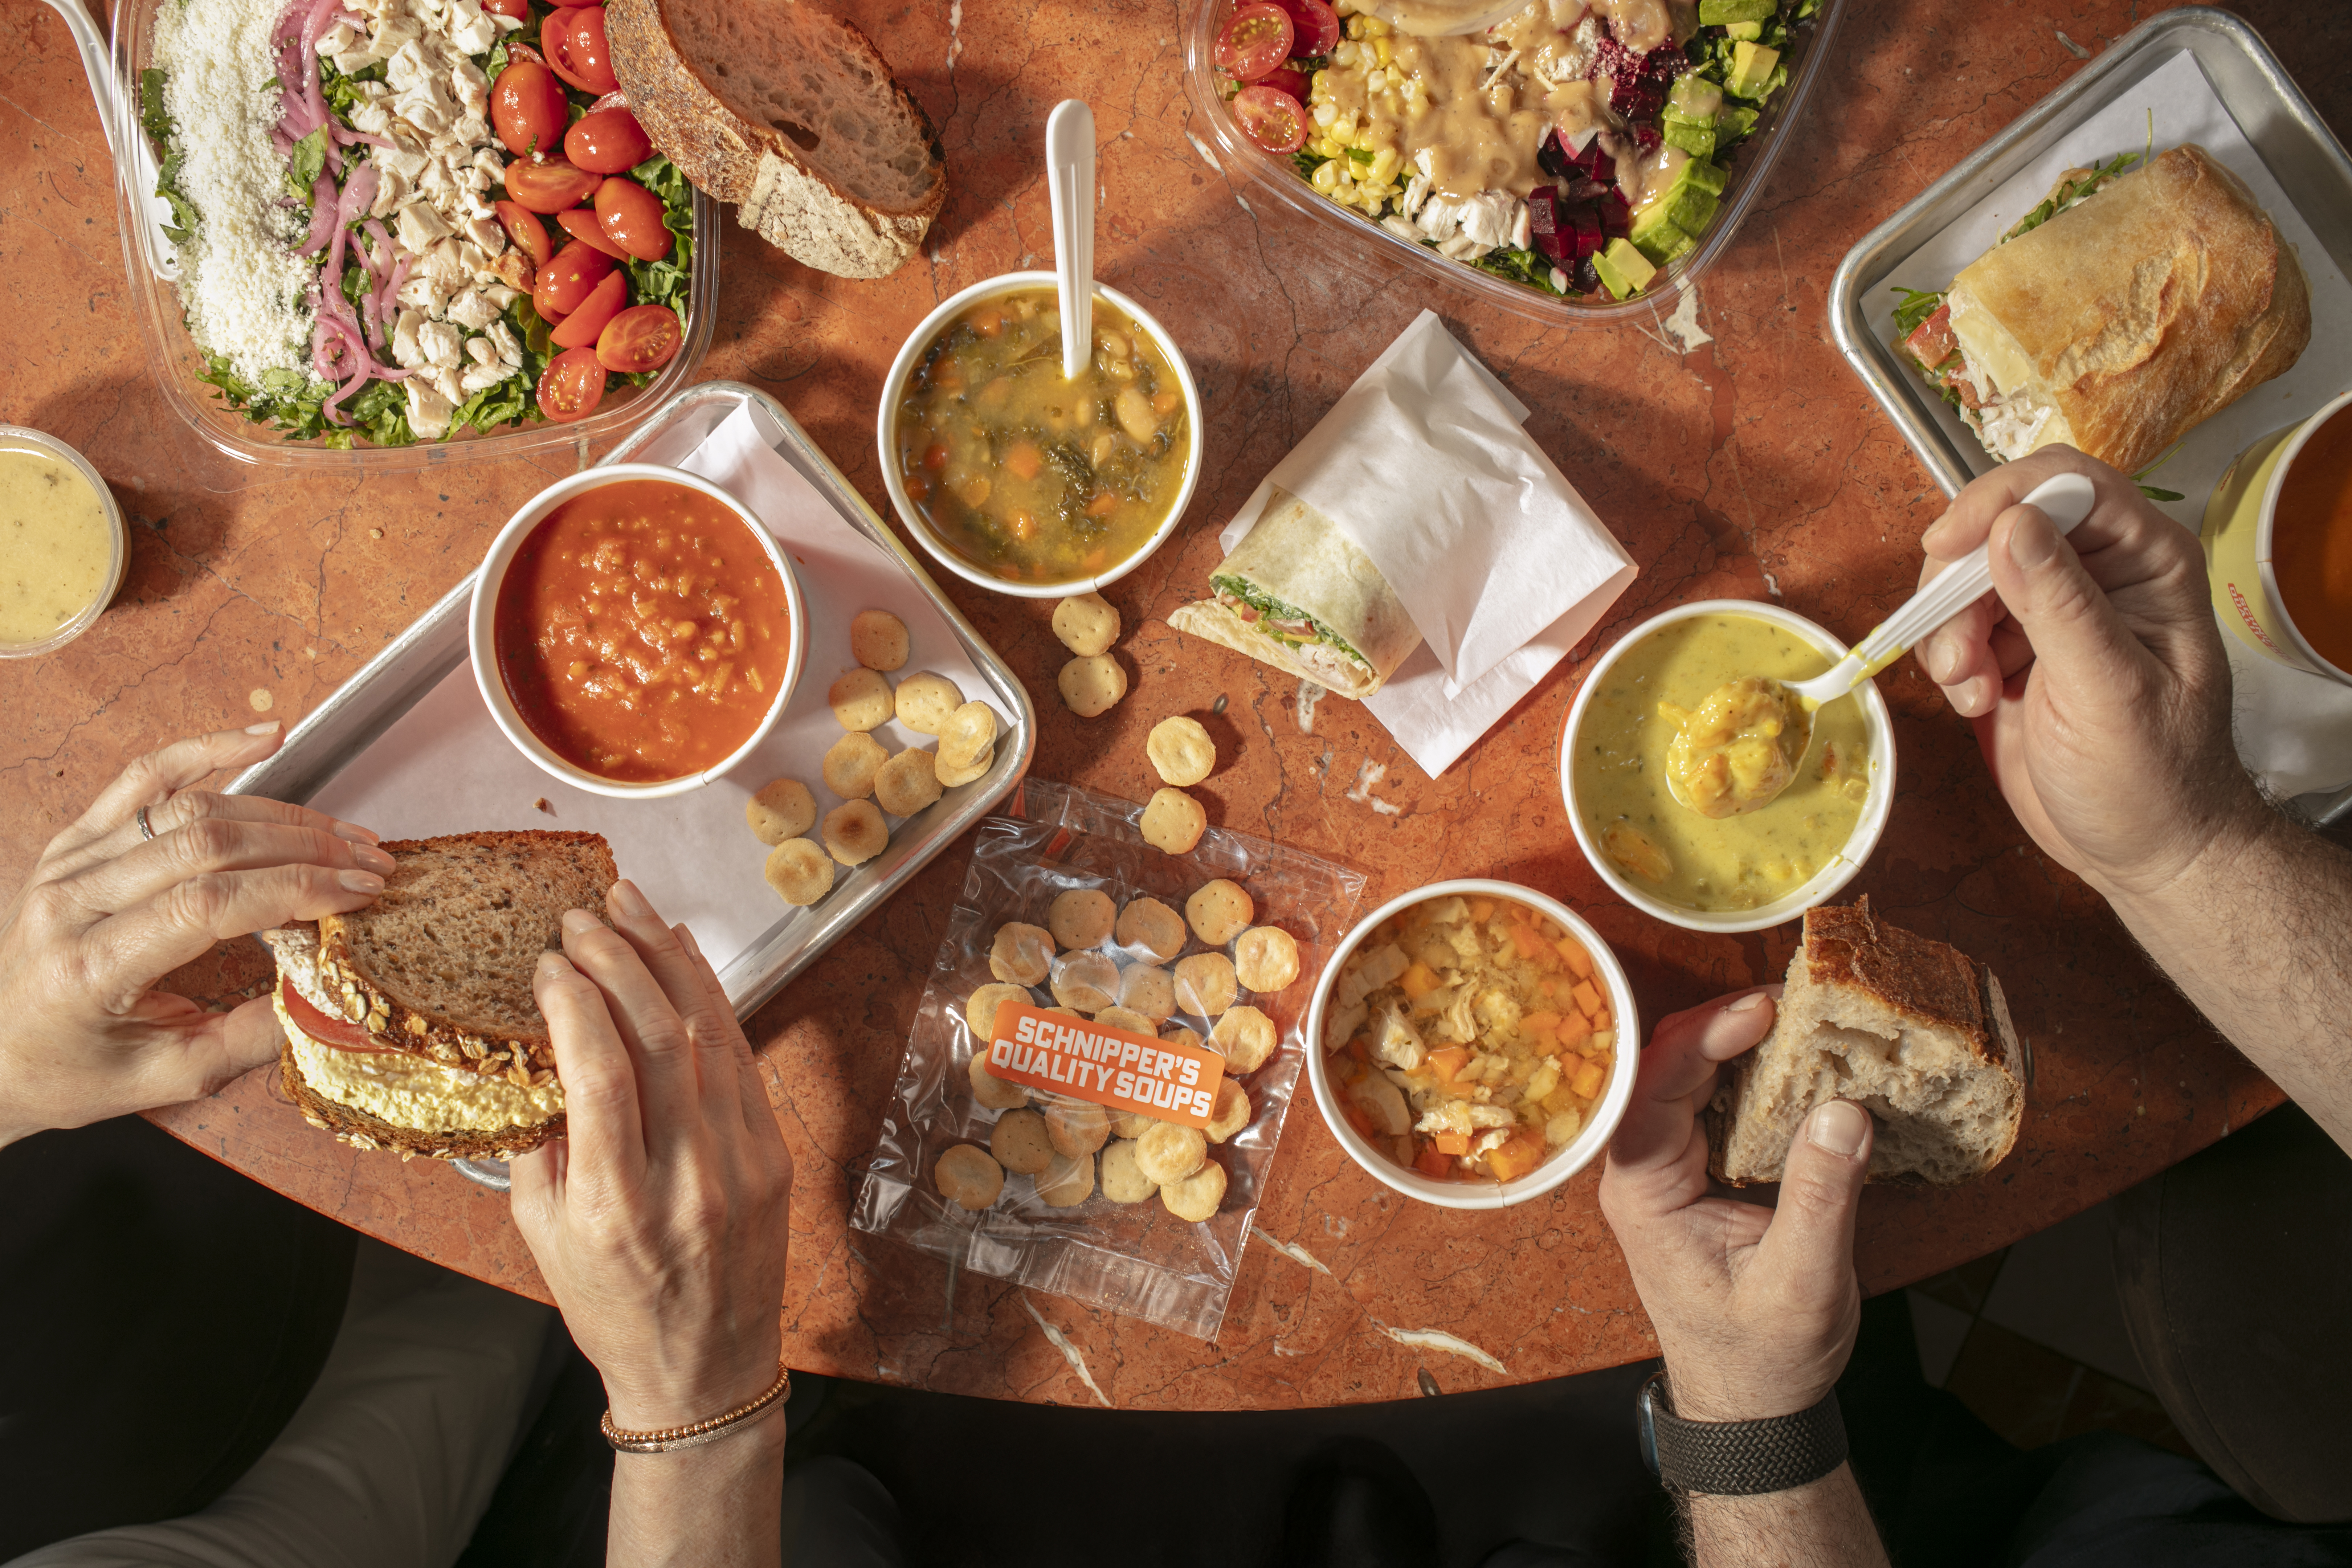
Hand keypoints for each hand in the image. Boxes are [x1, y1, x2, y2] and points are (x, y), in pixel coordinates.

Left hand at [0, 724, 391, 1145]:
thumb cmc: (74, 1073)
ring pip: (190, 810)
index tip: (360, 891)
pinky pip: (143, 778)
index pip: (210, 903)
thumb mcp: (167, 1080)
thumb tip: (334, 997)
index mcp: (93, 966)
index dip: (295, 889)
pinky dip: (207, 749)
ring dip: (280, 814)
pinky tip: (264, 736)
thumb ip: (249, 1039)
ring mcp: (70, 862)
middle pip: (207, 846)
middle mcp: (73, 901)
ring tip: (341, 833)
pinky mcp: (74, 840)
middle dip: (305, 848)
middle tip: (369, 861)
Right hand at [510, 880, 792, 1431]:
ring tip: (631, 907)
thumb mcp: (544, 1238)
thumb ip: (543, 1143)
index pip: (601, 1074)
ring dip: (666, 961)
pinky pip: (740, 1058)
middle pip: (660, 1039)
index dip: (575, 1003)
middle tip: (584, 915)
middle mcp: (686, 1178)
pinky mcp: (772, 1154)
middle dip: (618, 961)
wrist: (703, 1371)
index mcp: (617, 1206)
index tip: (548, 963)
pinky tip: (681, 957)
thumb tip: (544, 1044)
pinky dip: (710, 999)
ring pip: (708, 1035)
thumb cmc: (613, 1307)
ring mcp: (740, 1163)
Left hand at [1598, 991, 1872, 1420]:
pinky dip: (1747, 1074)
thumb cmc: (1762, 1357)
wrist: (1751, 1404)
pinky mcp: (1693, 1170)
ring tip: (1794, 1017)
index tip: (1760, 1007)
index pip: (1654, 1088)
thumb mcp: (1803, 1284)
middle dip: (1722, 1024)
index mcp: (1642, 1193)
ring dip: (1735, 1043)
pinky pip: (1710, 1102)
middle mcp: (1639, 1171)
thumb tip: (1843, 1111)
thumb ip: (1821, 1198)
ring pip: (1686, 1078)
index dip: (1705, 1037)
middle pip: (1664, 1069)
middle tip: (1789, 999)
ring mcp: (1664, 1167)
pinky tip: (1787, 1059)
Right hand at [1911, 446, 2262, 898]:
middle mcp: (2100, 571)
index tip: (1948, 546)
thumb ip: (2062, 606)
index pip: (2068, 485)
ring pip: (1969, 575)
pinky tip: (1976, 700)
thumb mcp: (2109, 692)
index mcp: (2147, 562)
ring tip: (1971, 687)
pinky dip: (1950, 658)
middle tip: (1957, 650)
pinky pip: (1957, 620)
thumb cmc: (2153, 780)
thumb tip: (2013, 525)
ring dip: (1950, 629)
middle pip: (2002, 525)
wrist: (2143, 849)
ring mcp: (2054, 608)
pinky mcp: (2015, 644)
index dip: (2000, 501)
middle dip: (1963, 584)